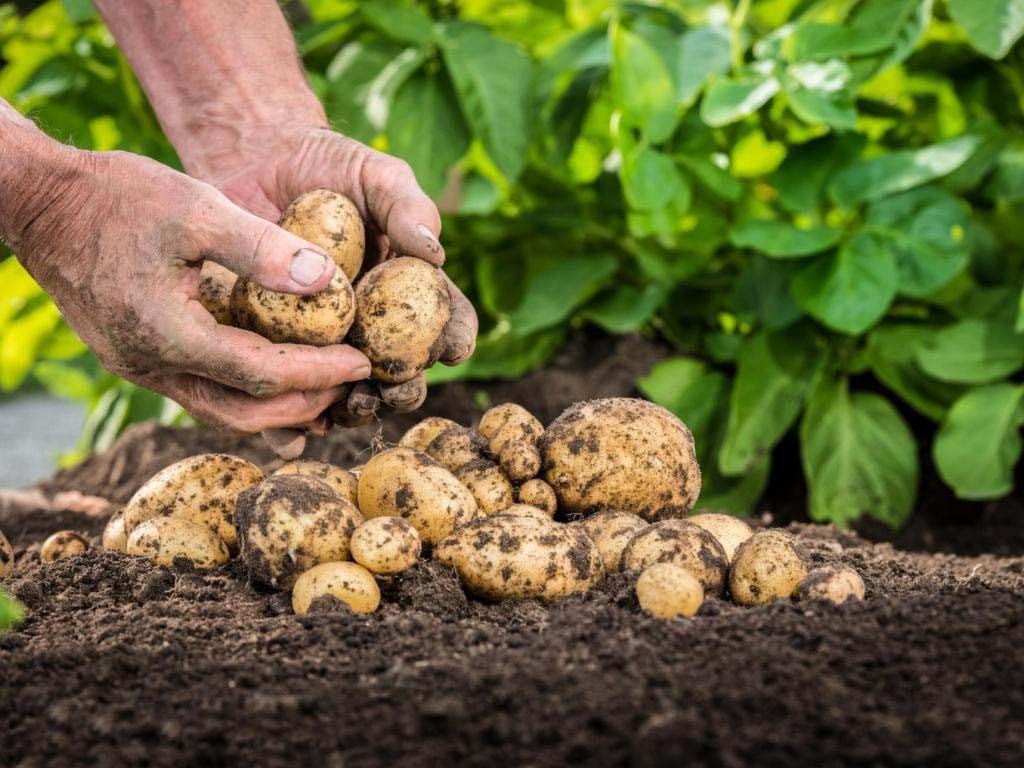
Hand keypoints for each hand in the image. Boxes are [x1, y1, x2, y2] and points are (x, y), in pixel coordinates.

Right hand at [8, 142, 371, 433]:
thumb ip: (261, 248)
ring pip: (221, 411)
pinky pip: (202, 391)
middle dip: (305, 403)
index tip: (364, 363)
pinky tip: (277, 373)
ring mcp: (139, 367)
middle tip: (352, 383)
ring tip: (326, 388)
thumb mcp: (196, 208)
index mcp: (167, 335)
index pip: (263, 375)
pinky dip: (246, 391)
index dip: (320, 373)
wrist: (41, 202)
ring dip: (277, 407)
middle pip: (245, 412)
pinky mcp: (136, 357)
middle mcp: (150, 366)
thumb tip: (328, 282)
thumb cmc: (116, 196)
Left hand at [193, 124, 477, 453]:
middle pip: (400, 371)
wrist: (255, 160)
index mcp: (409, 290)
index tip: (452, 348)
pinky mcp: (275, 346)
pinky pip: (288, 390)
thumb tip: (434, 254)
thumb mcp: (377, 174)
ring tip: (349, 406)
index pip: (445, 322)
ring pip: (348, 391)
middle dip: (404, 389)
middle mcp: (373, 323)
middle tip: (396, 388)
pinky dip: (293, 417)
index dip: (454, 339)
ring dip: (354, 408)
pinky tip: (294, 427)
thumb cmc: (329, 165)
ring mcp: (324, 339)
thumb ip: (408, 207)